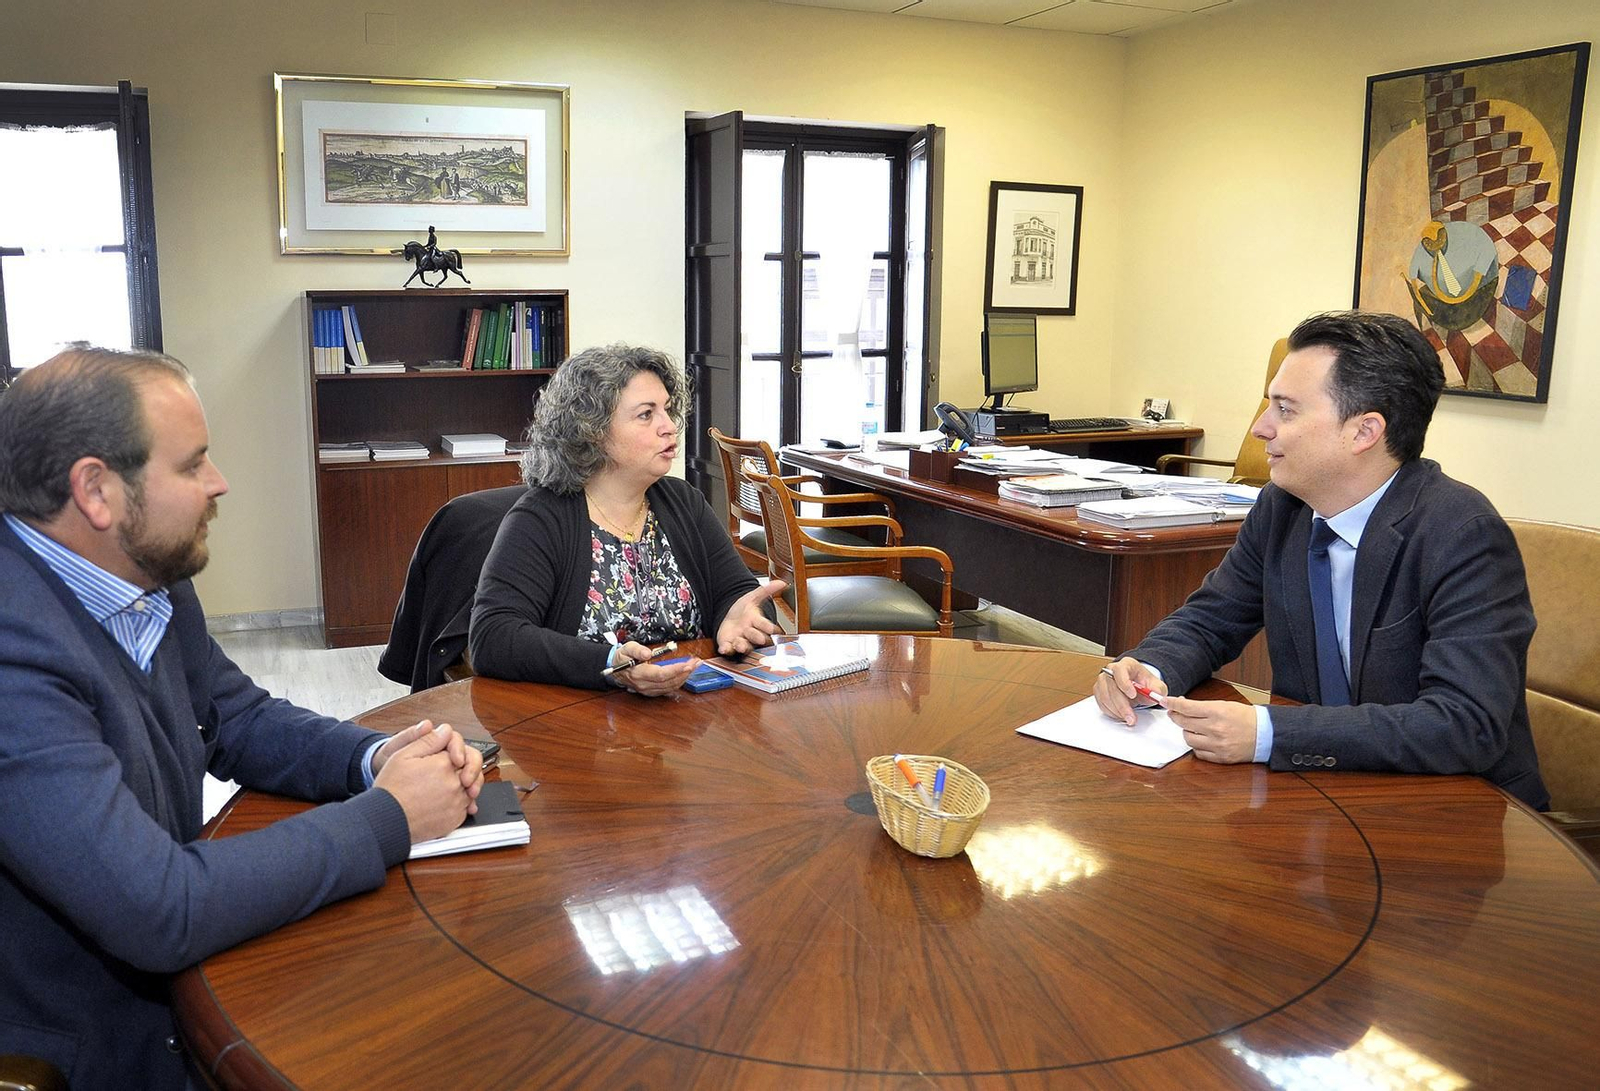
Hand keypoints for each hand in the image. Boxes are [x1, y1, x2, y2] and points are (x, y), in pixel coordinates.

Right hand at [372, 722, 484, 842]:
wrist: (387, 820)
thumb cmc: (391, 790)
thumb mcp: (403, 755)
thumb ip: (428, 740)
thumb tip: (445, 731)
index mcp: (444, 764)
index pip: (460, 752)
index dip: (452, 754)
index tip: (446, 759)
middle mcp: (454, 784)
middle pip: (469, 770)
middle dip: (462, 769)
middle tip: (446, 774)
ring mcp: (457, 803)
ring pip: (469, 790)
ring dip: (461, 787)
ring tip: (440, 789)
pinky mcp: (455, 820)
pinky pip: (465, 808)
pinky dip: (458, 804)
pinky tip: (441, 803)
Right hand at [610, 640, 697, 696]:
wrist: (616, 670)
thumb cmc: (623, 658)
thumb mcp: (627, 648)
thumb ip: (637, 650)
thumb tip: (647, 653)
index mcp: (638, 674)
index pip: (660, 675)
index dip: (675, 670)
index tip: (687, 664)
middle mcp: (644, 685)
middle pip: (669, 681)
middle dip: (685, 672)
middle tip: (696, 662)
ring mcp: (649, 690)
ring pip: (671, 686)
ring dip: (685, 677)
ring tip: (695, 666)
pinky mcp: (652, 691)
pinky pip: (669, 689)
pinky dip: (679, 681)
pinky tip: (686, 674)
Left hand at [716, 580, 785, 655]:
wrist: (728, 618)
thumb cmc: (743, 611)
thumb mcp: (752, 598)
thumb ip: (766, 591)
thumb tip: (782, 583)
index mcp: (757, 622)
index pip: (767, 626)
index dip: (769, 628)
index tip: (771, 629)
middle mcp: (750, 634)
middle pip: (756, 637)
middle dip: (757, 637)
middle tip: (760, 638)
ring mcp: (740, 640)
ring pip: (744, 645)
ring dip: (742, 645)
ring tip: (740, 644)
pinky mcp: (729, 645)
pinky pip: (728, 649)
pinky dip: (726, 649)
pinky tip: (724, 648)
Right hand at [1093, 658, 1167, 726]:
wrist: (1137, 686)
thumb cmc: (1144, 683)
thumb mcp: (1156, 685)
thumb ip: (1158, 689)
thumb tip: (1157, 694)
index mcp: (1126, 664)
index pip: (1120, 671)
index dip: (1124, 683)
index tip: (1133, 695)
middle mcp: (1111, 670)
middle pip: (1112, 687)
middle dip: (1122, 705)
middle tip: (1131, 717)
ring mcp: (1103, 681)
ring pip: (1105, 698)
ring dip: (1117, 711)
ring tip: (1129, 718)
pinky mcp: (1099, 691)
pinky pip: (1102, 704)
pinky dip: (1112, 712)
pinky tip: (1121, 715)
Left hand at [1160, 696, 1257, 763]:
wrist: (1265, 734)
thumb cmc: (1246, 718)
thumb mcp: (1225, 705)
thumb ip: (1203, 706)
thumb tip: (1182, 704)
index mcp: (1218, 712)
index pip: (1187, 707)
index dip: (1172, 703)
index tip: (1165, 701)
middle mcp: (1216, 728)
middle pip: (1184, 723)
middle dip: (1176, 717)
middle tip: (1175, 713)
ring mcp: (1218, 744)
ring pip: (1188, 739)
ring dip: (1186, 732)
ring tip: (1192, 728)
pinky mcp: (1220, 757)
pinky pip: (1198, 753)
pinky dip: (1196, 746)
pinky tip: (1201, 740)